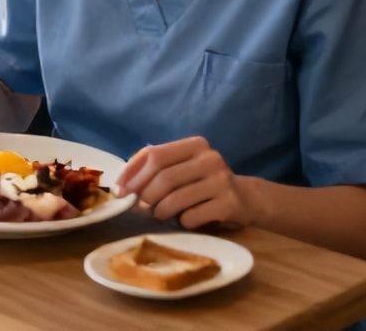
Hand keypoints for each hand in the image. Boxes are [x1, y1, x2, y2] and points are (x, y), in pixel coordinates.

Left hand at [115, 136, 258, 228]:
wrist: (246, 199)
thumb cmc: (204, 183)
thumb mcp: (183, 167)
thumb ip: (156, 168)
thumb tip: (122, 186)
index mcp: (194, 144)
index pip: (153, 155)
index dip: (132, 173)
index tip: (120, 190)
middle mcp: (209, 158)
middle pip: (163, 177)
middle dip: (144, 195)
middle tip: (138, 208)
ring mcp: (222, 181)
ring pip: (175, 198)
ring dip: (160, 211)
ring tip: (158, 214)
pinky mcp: (229, 204)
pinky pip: (191, 216)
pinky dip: (181, 221)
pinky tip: (184, 220)